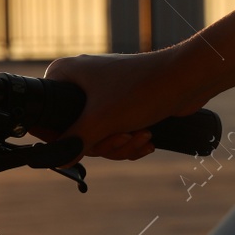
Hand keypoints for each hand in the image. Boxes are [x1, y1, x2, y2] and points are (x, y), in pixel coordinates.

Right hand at [43, 46, 211, 161]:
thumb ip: (75, 142)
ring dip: (121, 145)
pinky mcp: (124, 105)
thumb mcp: (101, 120)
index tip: (80, 144)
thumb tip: (57, 159)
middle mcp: (82, 81)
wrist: (187, 80)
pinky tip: (148, 139)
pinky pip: (116, 133)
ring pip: (99, 136)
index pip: (46, 112)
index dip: (61, 135)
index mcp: (67, 74)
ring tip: (141, 135)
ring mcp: (104, 93)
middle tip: (122, 136)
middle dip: (104, 143)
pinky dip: (131, 142)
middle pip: (76, 131)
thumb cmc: (142, 89)